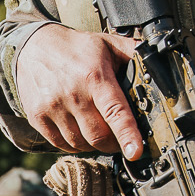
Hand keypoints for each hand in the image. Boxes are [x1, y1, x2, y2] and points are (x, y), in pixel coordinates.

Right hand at [15, 24, 144, 158]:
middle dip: (114, 143)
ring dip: (93, 144)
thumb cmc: (75, 48)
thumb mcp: (108, 43)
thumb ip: (134, 53)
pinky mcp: (38, 118)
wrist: (33, 47)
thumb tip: (161, 61)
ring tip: (98, 132)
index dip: (127, 135)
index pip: (115, 112)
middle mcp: (72, 95)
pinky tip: (80, 132)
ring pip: (80, 144)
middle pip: (98, 136)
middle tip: (121, 140)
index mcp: (94, 77)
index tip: (136, 152)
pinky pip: (61, 144)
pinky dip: (74, 145)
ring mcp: (52, 108)